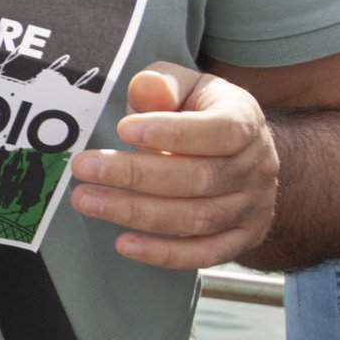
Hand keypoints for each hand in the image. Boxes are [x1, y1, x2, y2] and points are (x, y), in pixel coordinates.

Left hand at [69, 63, 278, 270]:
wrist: (242, 154)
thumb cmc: (201, 113)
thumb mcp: (187, 87)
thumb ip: (164, 85)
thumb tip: (147, 87)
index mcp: (245, 121)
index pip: (218, 131)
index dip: (172, 133)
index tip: (123, 129)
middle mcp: (255, 166)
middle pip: (197, 178)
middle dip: (134, 176)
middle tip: (84, 168)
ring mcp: (251, 206)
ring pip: (196, 218)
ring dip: (136, 213)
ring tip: (87, 201)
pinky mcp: (241, 239)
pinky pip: (204, 254)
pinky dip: (163, 253)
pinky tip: (123, 244)